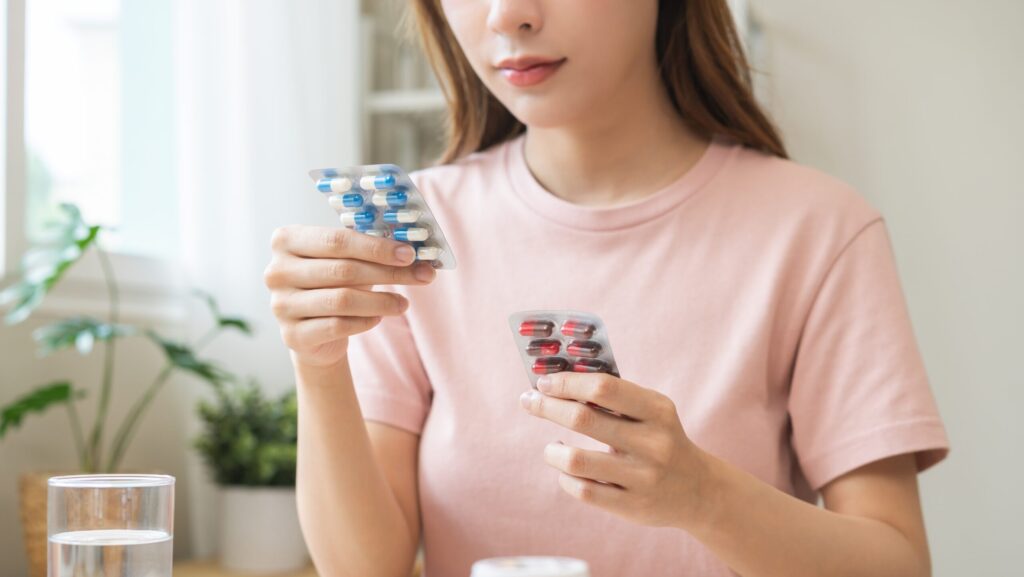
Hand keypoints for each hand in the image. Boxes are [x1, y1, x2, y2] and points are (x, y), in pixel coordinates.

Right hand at [264, 225, 435, 367]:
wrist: (313, 332)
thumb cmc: (332, 284)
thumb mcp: (345, 260)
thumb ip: (369, 250)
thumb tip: (413, 252)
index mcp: (286, 240)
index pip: (337, 241)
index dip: (377, 248)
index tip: (410, 254)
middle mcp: (276, 271)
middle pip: (343, 270)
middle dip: (389, 273)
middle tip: (421, 276)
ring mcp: (280, 305)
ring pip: (342, 300)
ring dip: (381, 301)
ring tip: (404, 303)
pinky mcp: (292, 335)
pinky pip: (338, 326)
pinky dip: (365, 321)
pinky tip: (379, 318)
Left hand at [519, 372, 711, 528]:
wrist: (698, 490)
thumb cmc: (660, 439)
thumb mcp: (652, 412)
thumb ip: (614, 397)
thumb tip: (559, 380)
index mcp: (658, 411)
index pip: (603, 387)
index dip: (567, 382)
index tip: (543, 382)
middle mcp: (653, 443)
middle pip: (583, 418)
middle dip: (547, 407)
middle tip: (529, 402)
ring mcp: (643, 477)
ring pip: (575, 460)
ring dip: (552, 451)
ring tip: (551, 448)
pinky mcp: (632, 506)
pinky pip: (582, 490)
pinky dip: (565, 477)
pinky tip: (566, 470)